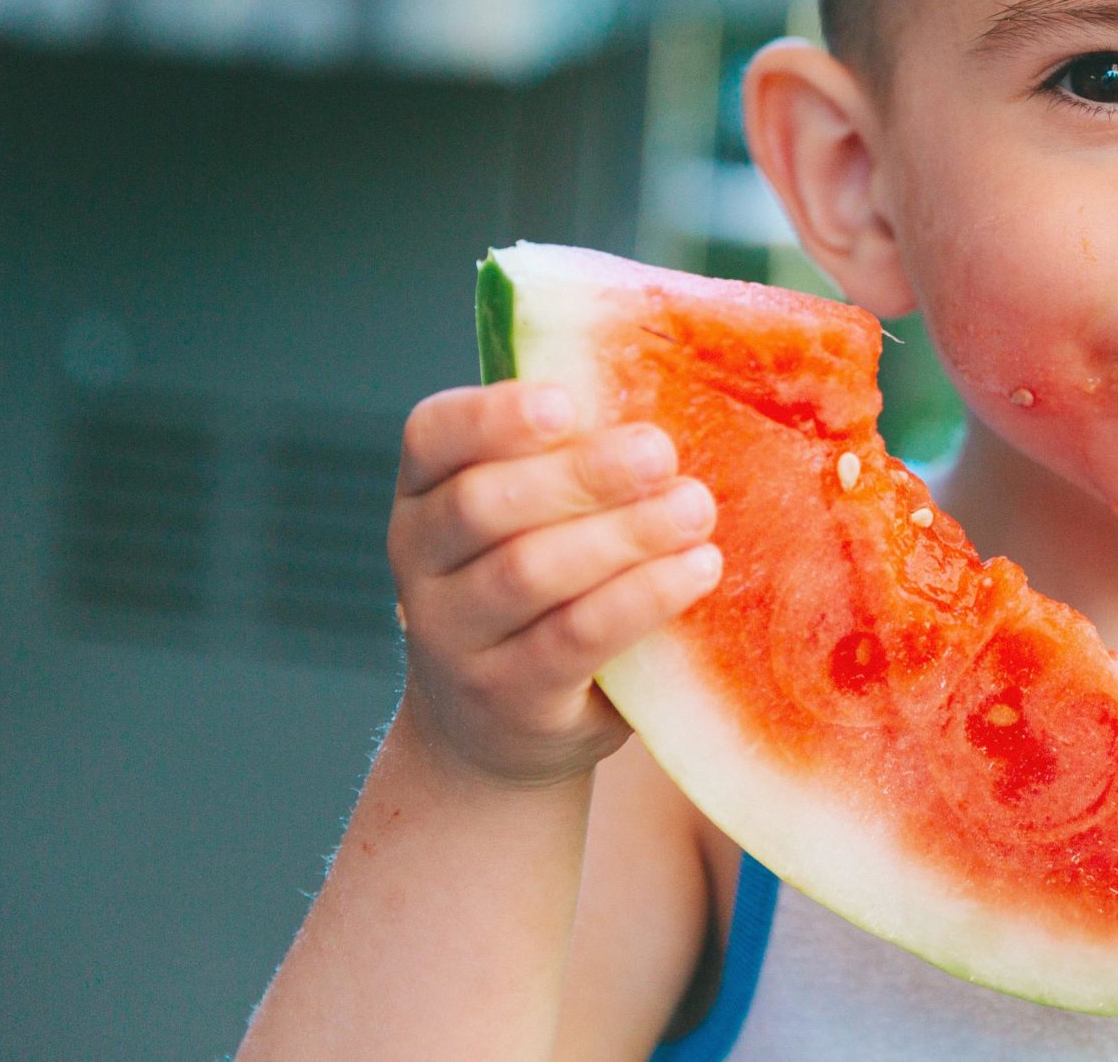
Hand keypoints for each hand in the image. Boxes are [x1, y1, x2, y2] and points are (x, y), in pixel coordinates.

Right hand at [384, 380, 723, 788]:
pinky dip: (640, 598)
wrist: (495, 728)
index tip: (567, 402)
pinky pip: (573, 639)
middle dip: (580, 473)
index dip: (495, 416)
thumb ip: (572, 461)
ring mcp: (452, 635)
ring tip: (694, 509)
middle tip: (660, 452)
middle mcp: (420, 560)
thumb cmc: (539, 589)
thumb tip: (674, 388)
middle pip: (484, 504)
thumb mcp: (535, 519)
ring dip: (622, 535)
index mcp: (425, 492)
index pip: (433, 435)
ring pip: (528, 571)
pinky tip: (697, 569)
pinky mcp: (505, 695)